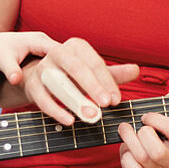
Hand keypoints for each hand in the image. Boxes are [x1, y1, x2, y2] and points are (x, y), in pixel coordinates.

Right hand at [0, 33, 134, 124]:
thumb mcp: (94, 73)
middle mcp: (58, 52)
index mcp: (76, 46)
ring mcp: (42, 68)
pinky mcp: (32, 84)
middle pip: (77, 68)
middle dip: (93, 87)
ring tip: (91, 116)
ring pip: (59, 84)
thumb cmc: (73, 75)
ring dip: (76, 100)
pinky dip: (56, 111)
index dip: (107, 82)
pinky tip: (70, 120)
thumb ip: (114, 74)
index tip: (117, 100)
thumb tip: (136, 70)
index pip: (94, 63)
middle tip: (107, 105)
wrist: (39, 78)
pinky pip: (43, 98)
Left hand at [117, 66, 168, 167]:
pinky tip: (128, 148)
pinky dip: (125, 157)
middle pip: (155, 151)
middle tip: (135, 124)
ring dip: (128, 139)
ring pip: (141, 158)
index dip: (155, 118)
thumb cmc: (164, 125)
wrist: (156, 146)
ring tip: (126, 130)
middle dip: (140, 133)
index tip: (147, 114)